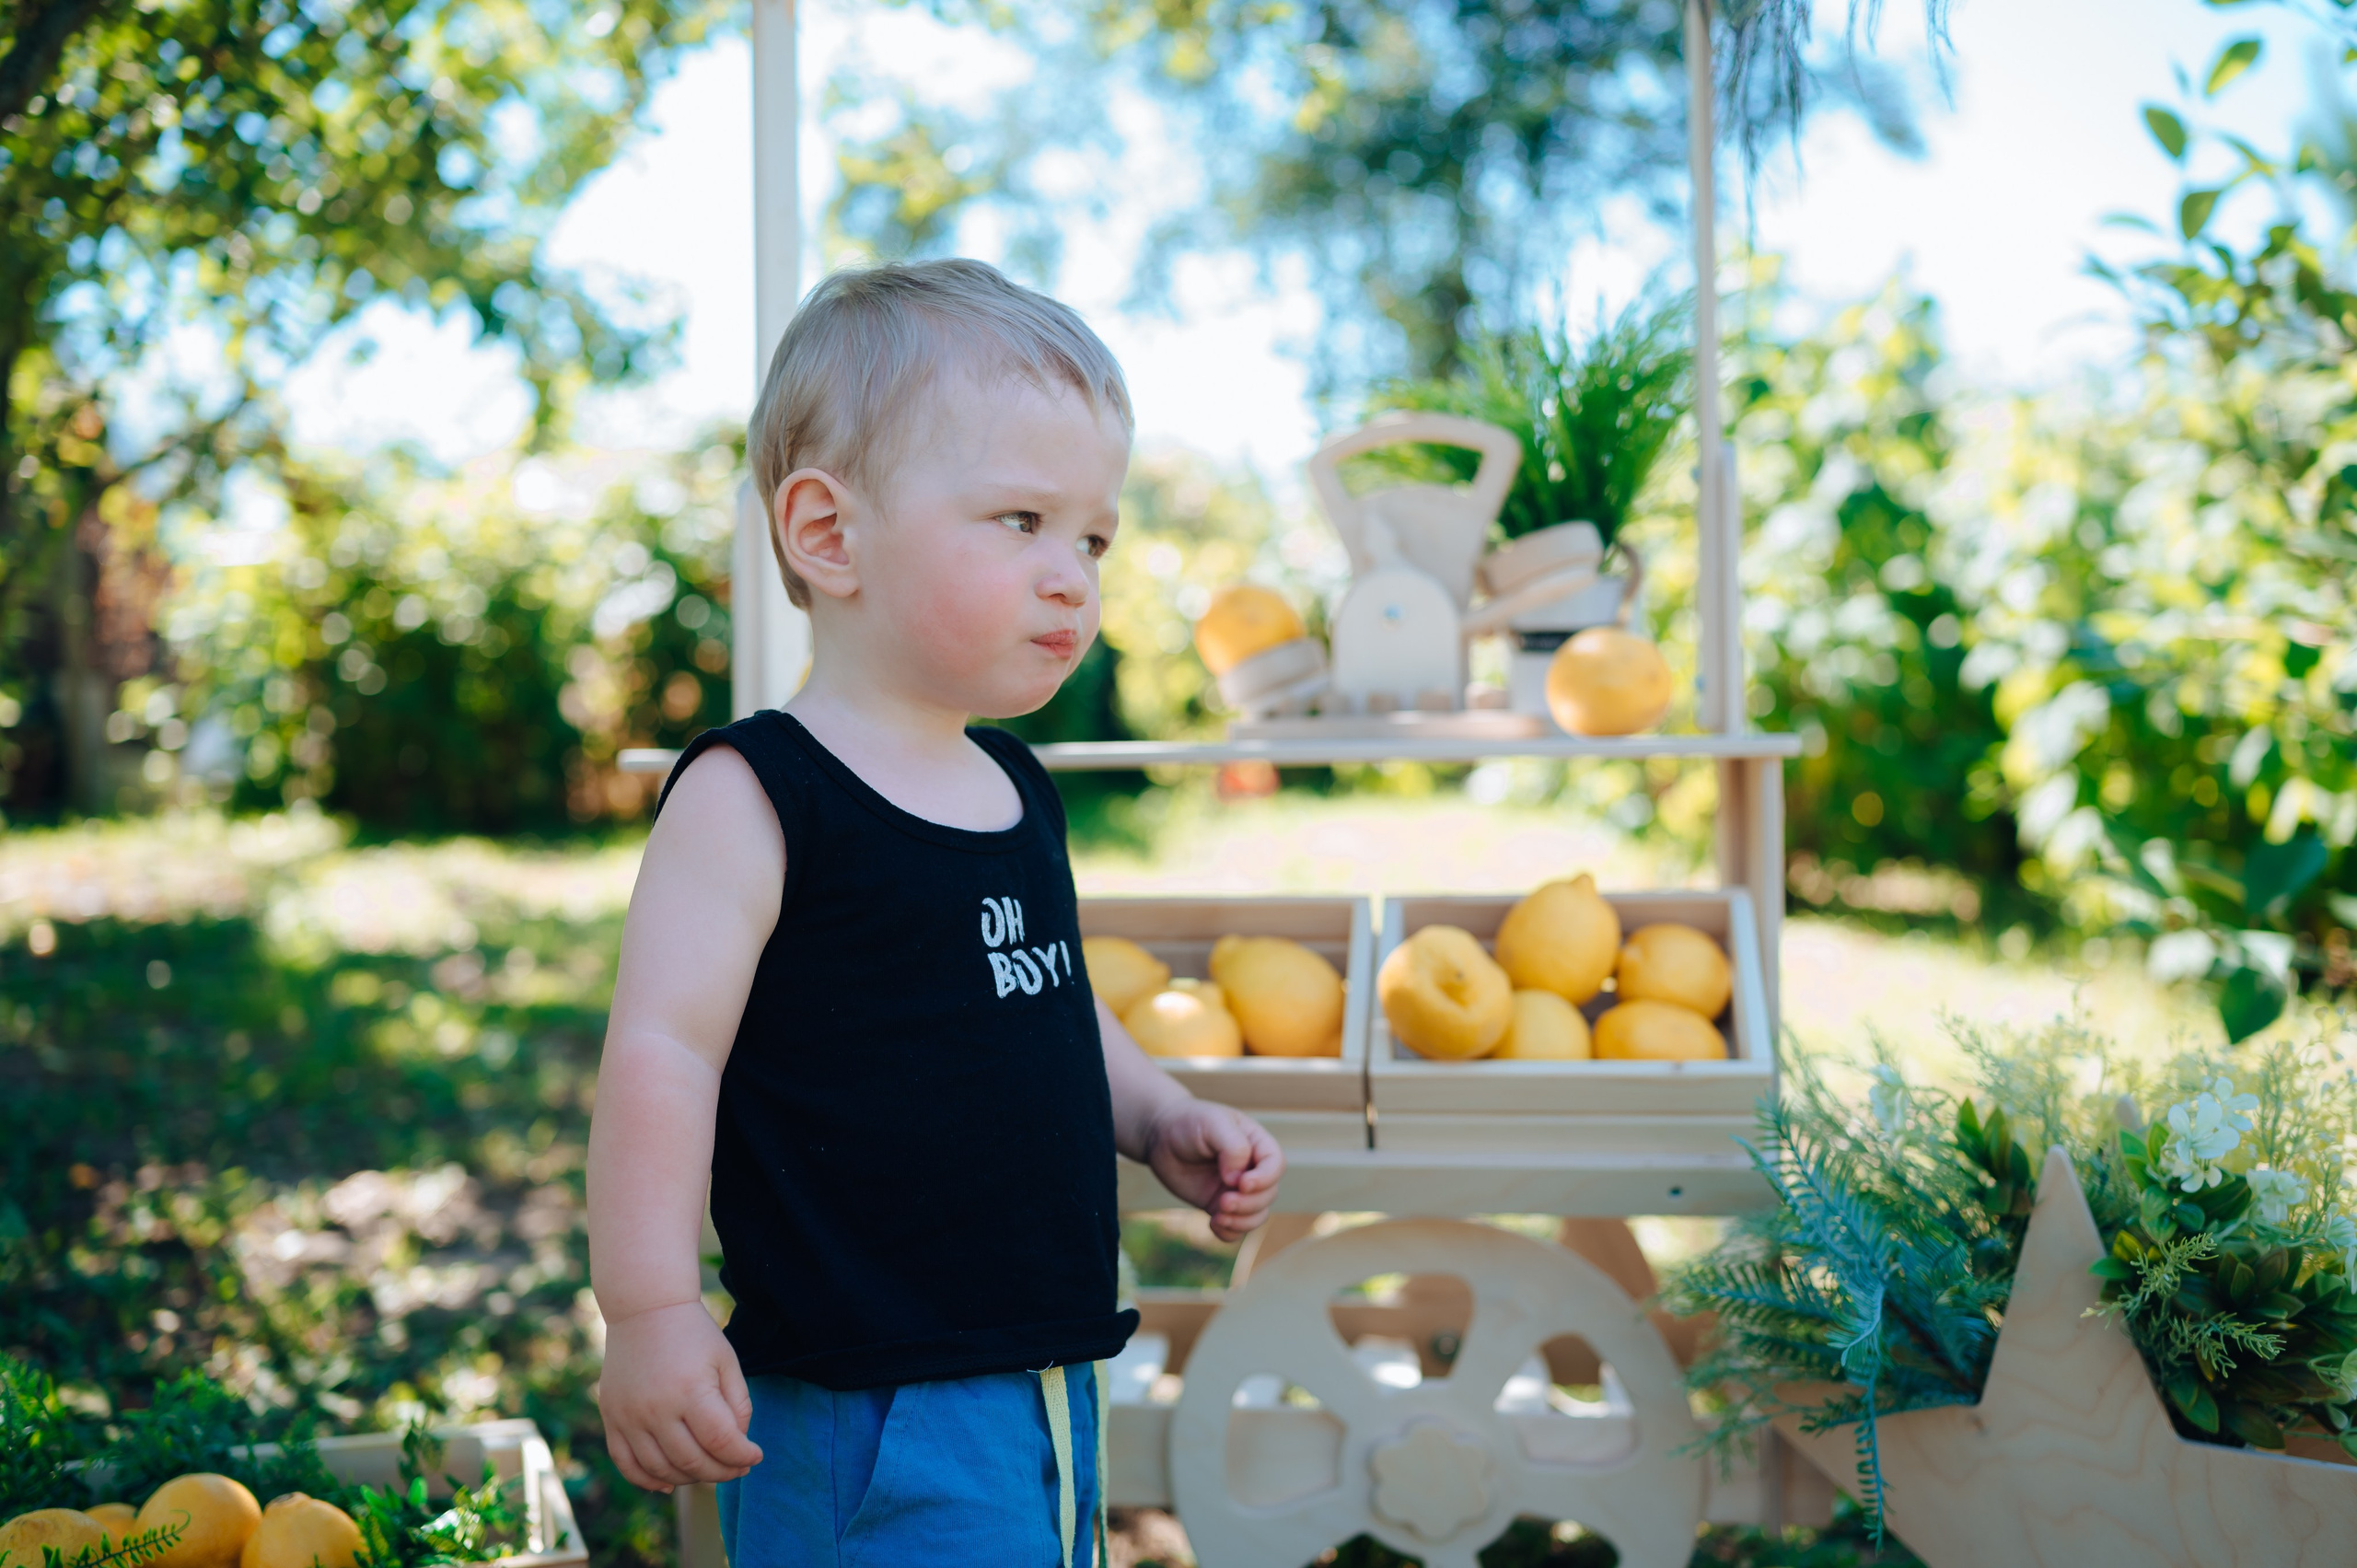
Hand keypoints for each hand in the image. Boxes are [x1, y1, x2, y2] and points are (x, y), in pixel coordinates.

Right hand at [596, 1300, 764, 1491]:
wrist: (645, 1310)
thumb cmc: (694, 1335)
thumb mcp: (727, 1362)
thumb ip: (738, 1405)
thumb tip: (737, 1446)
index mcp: (690, 1390)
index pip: (720, 1442)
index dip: (742, 1456)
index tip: (755, 1456)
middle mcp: (656, 1408)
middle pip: (692, 1461)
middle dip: (722, 1472)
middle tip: (737, 1467)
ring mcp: (629, 1416)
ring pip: (660, 1470)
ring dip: (689, 1479)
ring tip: (709, 1470)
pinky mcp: (611, 1418)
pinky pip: (626, 1464)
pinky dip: (647, 1481)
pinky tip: (669, 1483)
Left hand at [1142, 1099, 1283, 1242]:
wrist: (1161, 1136)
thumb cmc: (1190, 1122)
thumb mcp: (1212, 1123)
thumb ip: (1233, 1146)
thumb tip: (1238, 1179)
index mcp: (1257, 1144)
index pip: (1276, 1165)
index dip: (1265, 1179)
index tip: (1241, 1184)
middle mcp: (1252, 1169)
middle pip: (1269, 1194)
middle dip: (1249, 1204)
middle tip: (1222, 1201)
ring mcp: (1236, 1190)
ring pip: (1257, 1215)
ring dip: (1241, 1221)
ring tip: (1218, 1216)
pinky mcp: (1219, 1205)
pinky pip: (1236, 1229)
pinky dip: (1229, 1233)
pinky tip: (1212, 1223)